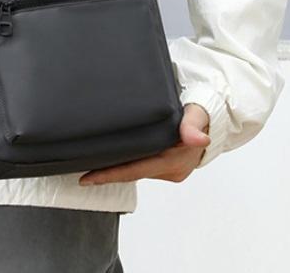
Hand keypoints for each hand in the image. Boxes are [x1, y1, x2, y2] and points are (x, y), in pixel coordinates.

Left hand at [78, 103, 210, 185]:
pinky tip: (110, 155)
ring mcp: (169, 170)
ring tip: (88, 159)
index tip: (86, 178)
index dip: (110, 175)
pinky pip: (142, 165)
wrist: (212, 116)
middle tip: (77, 165)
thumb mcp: (197, 113)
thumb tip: (198, 139)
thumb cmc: (202, 111)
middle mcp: (171, 170)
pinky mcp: (166, 165)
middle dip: (106, 171)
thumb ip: (192, 124)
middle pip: (132, 172)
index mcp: (174, 161)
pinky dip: (127, 160)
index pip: (135, 171)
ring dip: (116, 166)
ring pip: (136, 169)